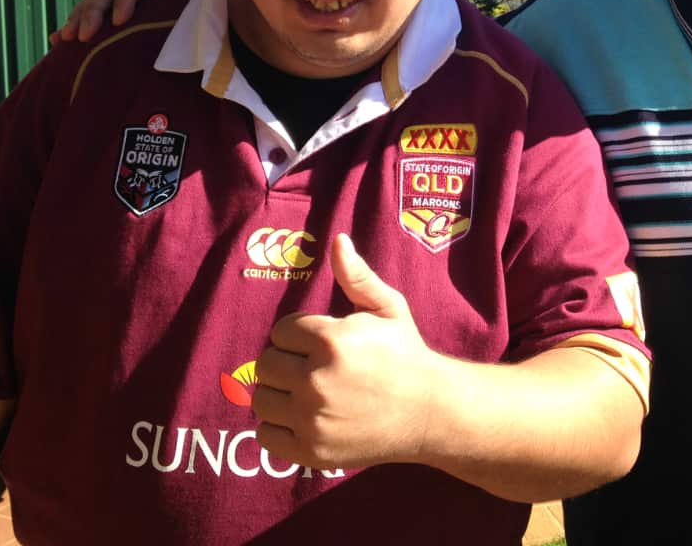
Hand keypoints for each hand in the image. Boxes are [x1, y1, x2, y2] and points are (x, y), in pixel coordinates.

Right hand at [49, 0, 215, 44]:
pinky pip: (96, 18)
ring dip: (79, 18)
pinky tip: (57, 42)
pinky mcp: (124, 15)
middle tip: (83, 36)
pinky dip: (75, 26)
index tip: (119, 20)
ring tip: (66, 39)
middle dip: (92, 11)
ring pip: (96, 2)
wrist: (229, 2)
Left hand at [251, 234, 440, 469]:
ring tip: (307, 392)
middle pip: (266, 365)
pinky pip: (266, 435)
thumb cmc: (406, 354)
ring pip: (262, 399)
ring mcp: (312, 419)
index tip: (320, 343)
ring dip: (279, 394)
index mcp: (331, 341)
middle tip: (313, 367)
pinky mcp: (310, 451)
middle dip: (287, 362)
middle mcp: (316, 380)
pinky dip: (278, 427)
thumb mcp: (388, 308)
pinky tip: (302, 418)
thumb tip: (337, 240)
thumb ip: (357, 276)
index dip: (299, 336)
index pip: (281, 332)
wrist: (429, 412)